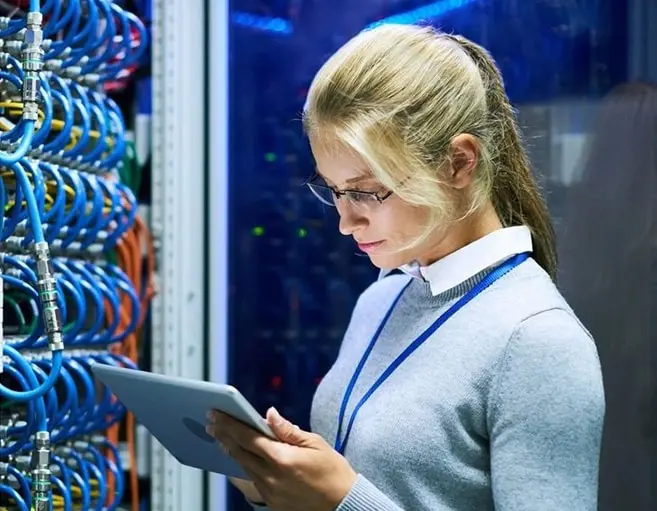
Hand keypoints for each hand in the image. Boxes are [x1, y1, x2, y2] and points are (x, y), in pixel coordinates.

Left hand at [206, 407, 356, 510]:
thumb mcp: (315, 443)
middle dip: (223, 435)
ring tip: (220, 437)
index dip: (229, 424)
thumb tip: (268, 414)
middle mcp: (271, 476)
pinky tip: (239, 456)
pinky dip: (243, 465)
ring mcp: (270, 491)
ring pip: (243, 466)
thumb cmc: (332, 470)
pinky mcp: (272, 501)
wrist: (342, 504)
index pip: (248, 437)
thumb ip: (288, 430)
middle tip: (210, 422)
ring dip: (230, 450)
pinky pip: (252, 479)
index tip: (216, 413)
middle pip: (240, 452)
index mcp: (282, 458)